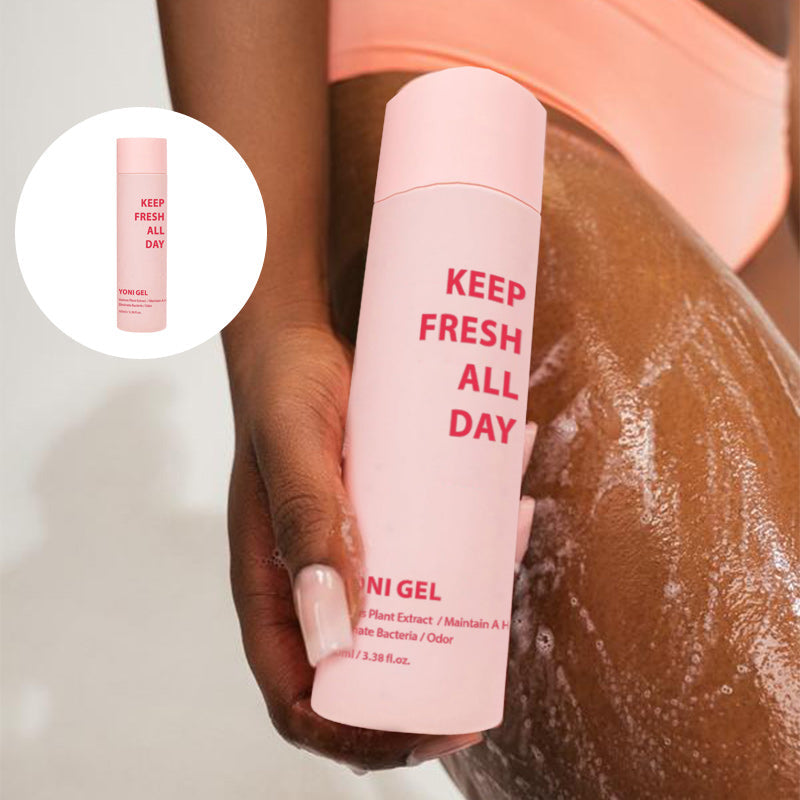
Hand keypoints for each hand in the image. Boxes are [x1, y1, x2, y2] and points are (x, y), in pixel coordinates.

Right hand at [225, 322, 485, 769]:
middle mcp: (311, 583)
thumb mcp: (294, 450)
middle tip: (490, 656)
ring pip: (410, 612)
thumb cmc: (283, 389)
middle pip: (367, 673)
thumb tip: (335, 636)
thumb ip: (307, 526)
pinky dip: (473, 541)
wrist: (302, 339)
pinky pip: (431, 553)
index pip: (302, 700)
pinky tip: (507, 502)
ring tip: (509, 538)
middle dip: (432, 682)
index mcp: (271, 591)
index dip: (362, 736)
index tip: (435, 729)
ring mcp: (350, 553)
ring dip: (466, 599)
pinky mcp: (384, 518)